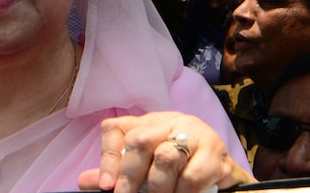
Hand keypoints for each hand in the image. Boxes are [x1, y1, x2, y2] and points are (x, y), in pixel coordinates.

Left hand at [78, 112, 253, 192]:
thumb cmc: (180, 169)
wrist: (225, 175)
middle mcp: (171, 122)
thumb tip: (84, 182)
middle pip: (140, 141)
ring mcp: (196, 134)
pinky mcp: (217, 154)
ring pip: (166, 158)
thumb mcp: (147, 168)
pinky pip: (193, 176)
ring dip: (158, 188)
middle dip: (130, 176)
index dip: (107, 158)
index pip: (115, 129)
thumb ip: (119, 173)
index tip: (106, 187)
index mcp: (149, 123)